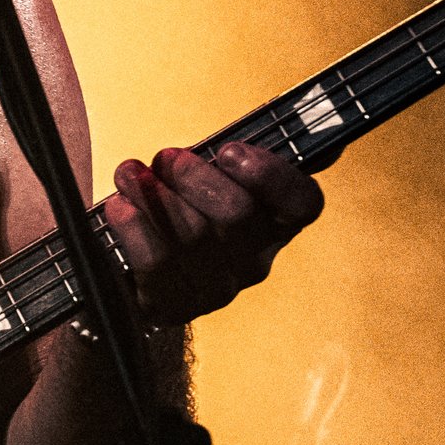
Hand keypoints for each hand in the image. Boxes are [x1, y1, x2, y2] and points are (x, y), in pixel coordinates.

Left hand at [100, 140, 323, 325]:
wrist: (136, 277)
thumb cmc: (179, 210)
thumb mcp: (210, 178)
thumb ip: (245, 157)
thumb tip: (326, 139)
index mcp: (274, 222)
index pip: (303, 203)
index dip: (271, 175)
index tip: (228, 150)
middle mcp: (254, 259)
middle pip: (236, 212)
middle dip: (192, 175)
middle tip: (165, 157)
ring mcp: (216, 287)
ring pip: (192, 234)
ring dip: (152, 193)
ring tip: (129, 173)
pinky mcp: (175, 305)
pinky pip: (156, 262)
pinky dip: (133, 226)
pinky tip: (119, 206)